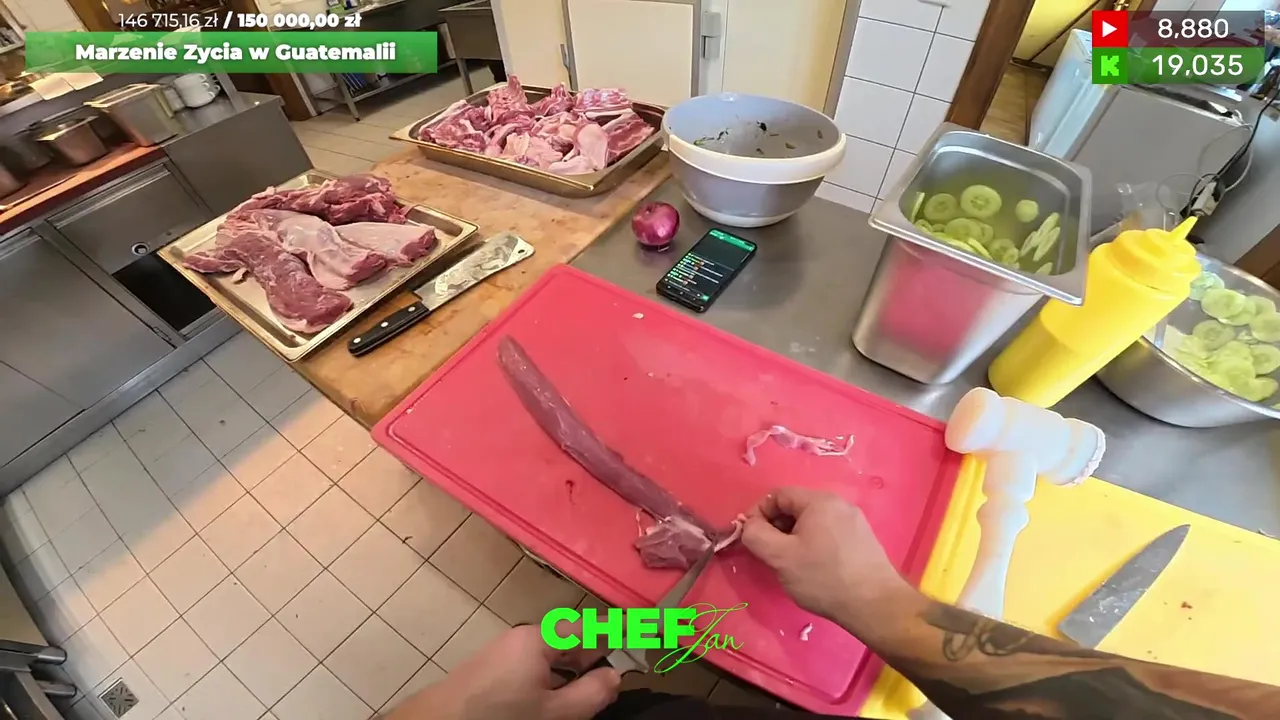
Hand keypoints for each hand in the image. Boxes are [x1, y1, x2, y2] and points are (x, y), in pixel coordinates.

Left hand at [387, 625, 620, 719]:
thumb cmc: (500, 718)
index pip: (592, 627)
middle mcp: (523, 637)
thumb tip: (616, 676)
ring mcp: (505, 652)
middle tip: (612, 683)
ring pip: (553, 657)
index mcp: (540, 638)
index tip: (646, 632)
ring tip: (585, 698)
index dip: (620, 632)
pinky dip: (551, 681)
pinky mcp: (492, 670)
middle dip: (595, 660)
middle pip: (572, 641)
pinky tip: (552, 705)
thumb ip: (592, 694)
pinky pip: (534, 668)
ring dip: (572, 675)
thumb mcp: (554, 714)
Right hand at [741, 487, 912, 630]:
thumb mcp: (780, 557)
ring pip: (812, 523)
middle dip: (776, 527)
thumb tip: (748, 525)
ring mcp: (855, 522)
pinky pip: (829, 534)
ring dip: (794, 538)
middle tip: (769, 554)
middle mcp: (840, 505)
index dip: (757, 513)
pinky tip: (814, 570)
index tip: (749, 537)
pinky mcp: (863, 541)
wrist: (875, 605)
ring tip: (790, 565)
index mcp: (819, 501)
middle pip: (796, 507)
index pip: (778, 494)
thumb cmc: (824, 578)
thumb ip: (756, 535)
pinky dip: (813, 545)